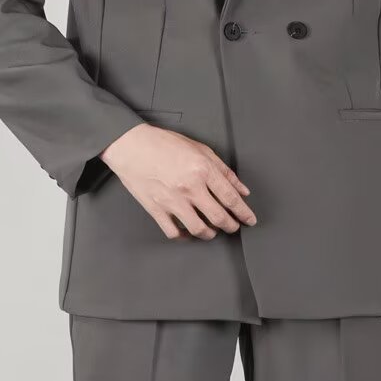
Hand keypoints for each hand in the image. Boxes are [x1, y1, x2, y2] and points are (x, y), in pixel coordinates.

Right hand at [101, 122, 256, 239]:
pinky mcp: (156, 209)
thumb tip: (241, 189)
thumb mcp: (200, 149)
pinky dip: (184, 236)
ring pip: (199, 229)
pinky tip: (188, 231)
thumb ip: (223, 170)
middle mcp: (189, 188)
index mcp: (202, 170)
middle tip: (233, 226)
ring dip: (210, 234)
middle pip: (219, 217)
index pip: (231, 198)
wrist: (131, 146)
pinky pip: (174, 232)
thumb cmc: (163, 144)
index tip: (249, 219)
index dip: (244, 212)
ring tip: (213, 231)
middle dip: (231, 226)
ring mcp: (172, 201)